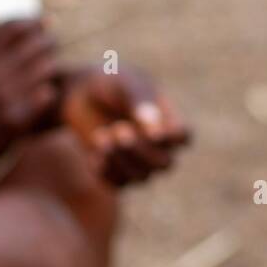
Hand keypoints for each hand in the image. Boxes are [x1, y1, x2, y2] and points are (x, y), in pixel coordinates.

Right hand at [0, 21, 59, 172]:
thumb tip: (24, 29)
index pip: (15, 28)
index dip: (35, 24)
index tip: (44, 25)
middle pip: (34, 46)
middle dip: (48, 42)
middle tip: (52, 45)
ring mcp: (5, 96)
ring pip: (44, 69)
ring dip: (50, 65)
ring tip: (50, 65)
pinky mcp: (16, 120)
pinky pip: (45, 96)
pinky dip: (48, 90)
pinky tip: (45, 91)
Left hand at [62, 67, 189, 185]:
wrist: (82, 94)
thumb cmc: (112, 84)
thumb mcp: (125, 83)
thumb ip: (139, 101)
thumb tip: (152, 127)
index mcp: (169, 124)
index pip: (184, 138)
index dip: (172, 138)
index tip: (152, 128)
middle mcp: (160, 148)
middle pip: (165, 163)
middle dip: (141, 149)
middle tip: (119, 128)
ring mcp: (140, 164)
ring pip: (142, 177)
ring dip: (121, 159)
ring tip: (101, 136)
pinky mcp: (118, 174)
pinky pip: (117, 183)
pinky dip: (105, 168)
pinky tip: (94, 150)